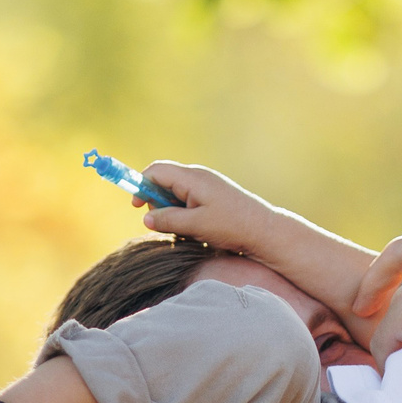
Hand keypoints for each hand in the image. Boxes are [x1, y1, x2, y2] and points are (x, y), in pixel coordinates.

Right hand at [138, 162, 284, 255]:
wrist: (265, 231)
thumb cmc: (232, 226)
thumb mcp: (195, 226)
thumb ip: (168, 220)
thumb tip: (146, 217)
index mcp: (192, 178)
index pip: (156, 171)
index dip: (140, 186)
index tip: (136, 206)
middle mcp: (198, 177)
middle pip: (163, 182)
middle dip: (157, 203)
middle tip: (166, 224)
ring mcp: (207, 186)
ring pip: (175, 194)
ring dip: (172, 212)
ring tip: (186, 230)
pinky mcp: (213, 197)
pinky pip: (189, 201)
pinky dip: (185, 215)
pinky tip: (196, 231)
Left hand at [352, 221, 401, 359]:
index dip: (398, 263)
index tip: (391, 280)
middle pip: (397, 270)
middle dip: (378, 289)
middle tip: (363, 310)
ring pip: (391, 308)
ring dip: (387, 330)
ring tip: (386, 353)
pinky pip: (385, 337)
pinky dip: (386, 354)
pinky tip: (391, 371)